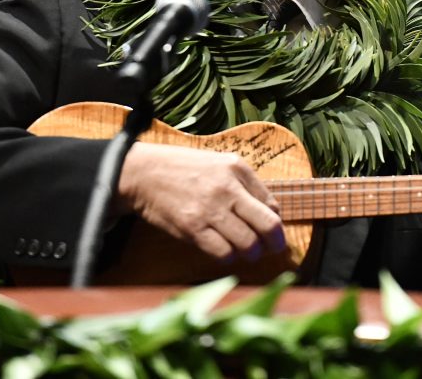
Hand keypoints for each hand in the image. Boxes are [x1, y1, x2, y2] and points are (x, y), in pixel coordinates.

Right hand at [115, 142, 285, 263]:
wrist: (145, 173)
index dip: (277, 225)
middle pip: (268, 227)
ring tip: (246, 251)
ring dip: (251, 254)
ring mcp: (210, 209)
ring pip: (248, 244)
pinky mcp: (192, 228)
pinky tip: (225, 251)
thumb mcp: (221, 163)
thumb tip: (273, 213)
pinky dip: (229, 257)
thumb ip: (248, 184)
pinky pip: (223, 253)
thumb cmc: (185, 169)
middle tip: (269, 249)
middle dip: (274, 244)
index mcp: (237, 169)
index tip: (272, 233)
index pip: (272, 206)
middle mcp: (227, 188)